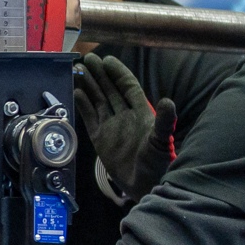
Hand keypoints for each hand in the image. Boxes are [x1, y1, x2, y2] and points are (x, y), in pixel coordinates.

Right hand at [73, 53, 176, 203]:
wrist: (144, 185)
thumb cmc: (157, 162)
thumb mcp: (162, 140)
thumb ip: (165, 121)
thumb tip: (168, 101)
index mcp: (141, 112)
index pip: (127, 86)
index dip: (118, 73)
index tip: (106, 60)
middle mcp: (124, 115)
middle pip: (110, 89)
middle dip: (99, 74)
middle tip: (86, 59)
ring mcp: (110, 125)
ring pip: (98, 100)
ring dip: (89, 85)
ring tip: (77, 70)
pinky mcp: (99, 137)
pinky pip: (89, 116)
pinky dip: (82, 104)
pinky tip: (75, 92)